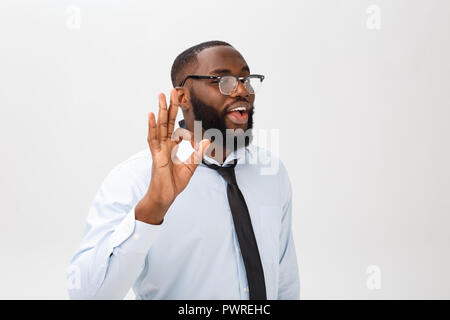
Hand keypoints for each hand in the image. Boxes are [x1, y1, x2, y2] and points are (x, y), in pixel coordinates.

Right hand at [135, 89, 210, 223]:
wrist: (165, 198)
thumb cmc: (173, 184)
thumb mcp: (190, 167)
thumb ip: (198, 153)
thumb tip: (207, 139)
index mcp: (170, 148)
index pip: (175, 127)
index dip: (179, 117)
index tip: (182, 103)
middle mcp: (163, 146)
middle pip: (167, 122)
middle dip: (170, 107)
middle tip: (170, 91)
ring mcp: (158, 150)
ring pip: (159, 127)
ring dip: (160, 111)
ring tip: (161, 96)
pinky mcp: (156, 156)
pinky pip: (153, 139)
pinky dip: (152, 127)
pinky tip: (152, 115)